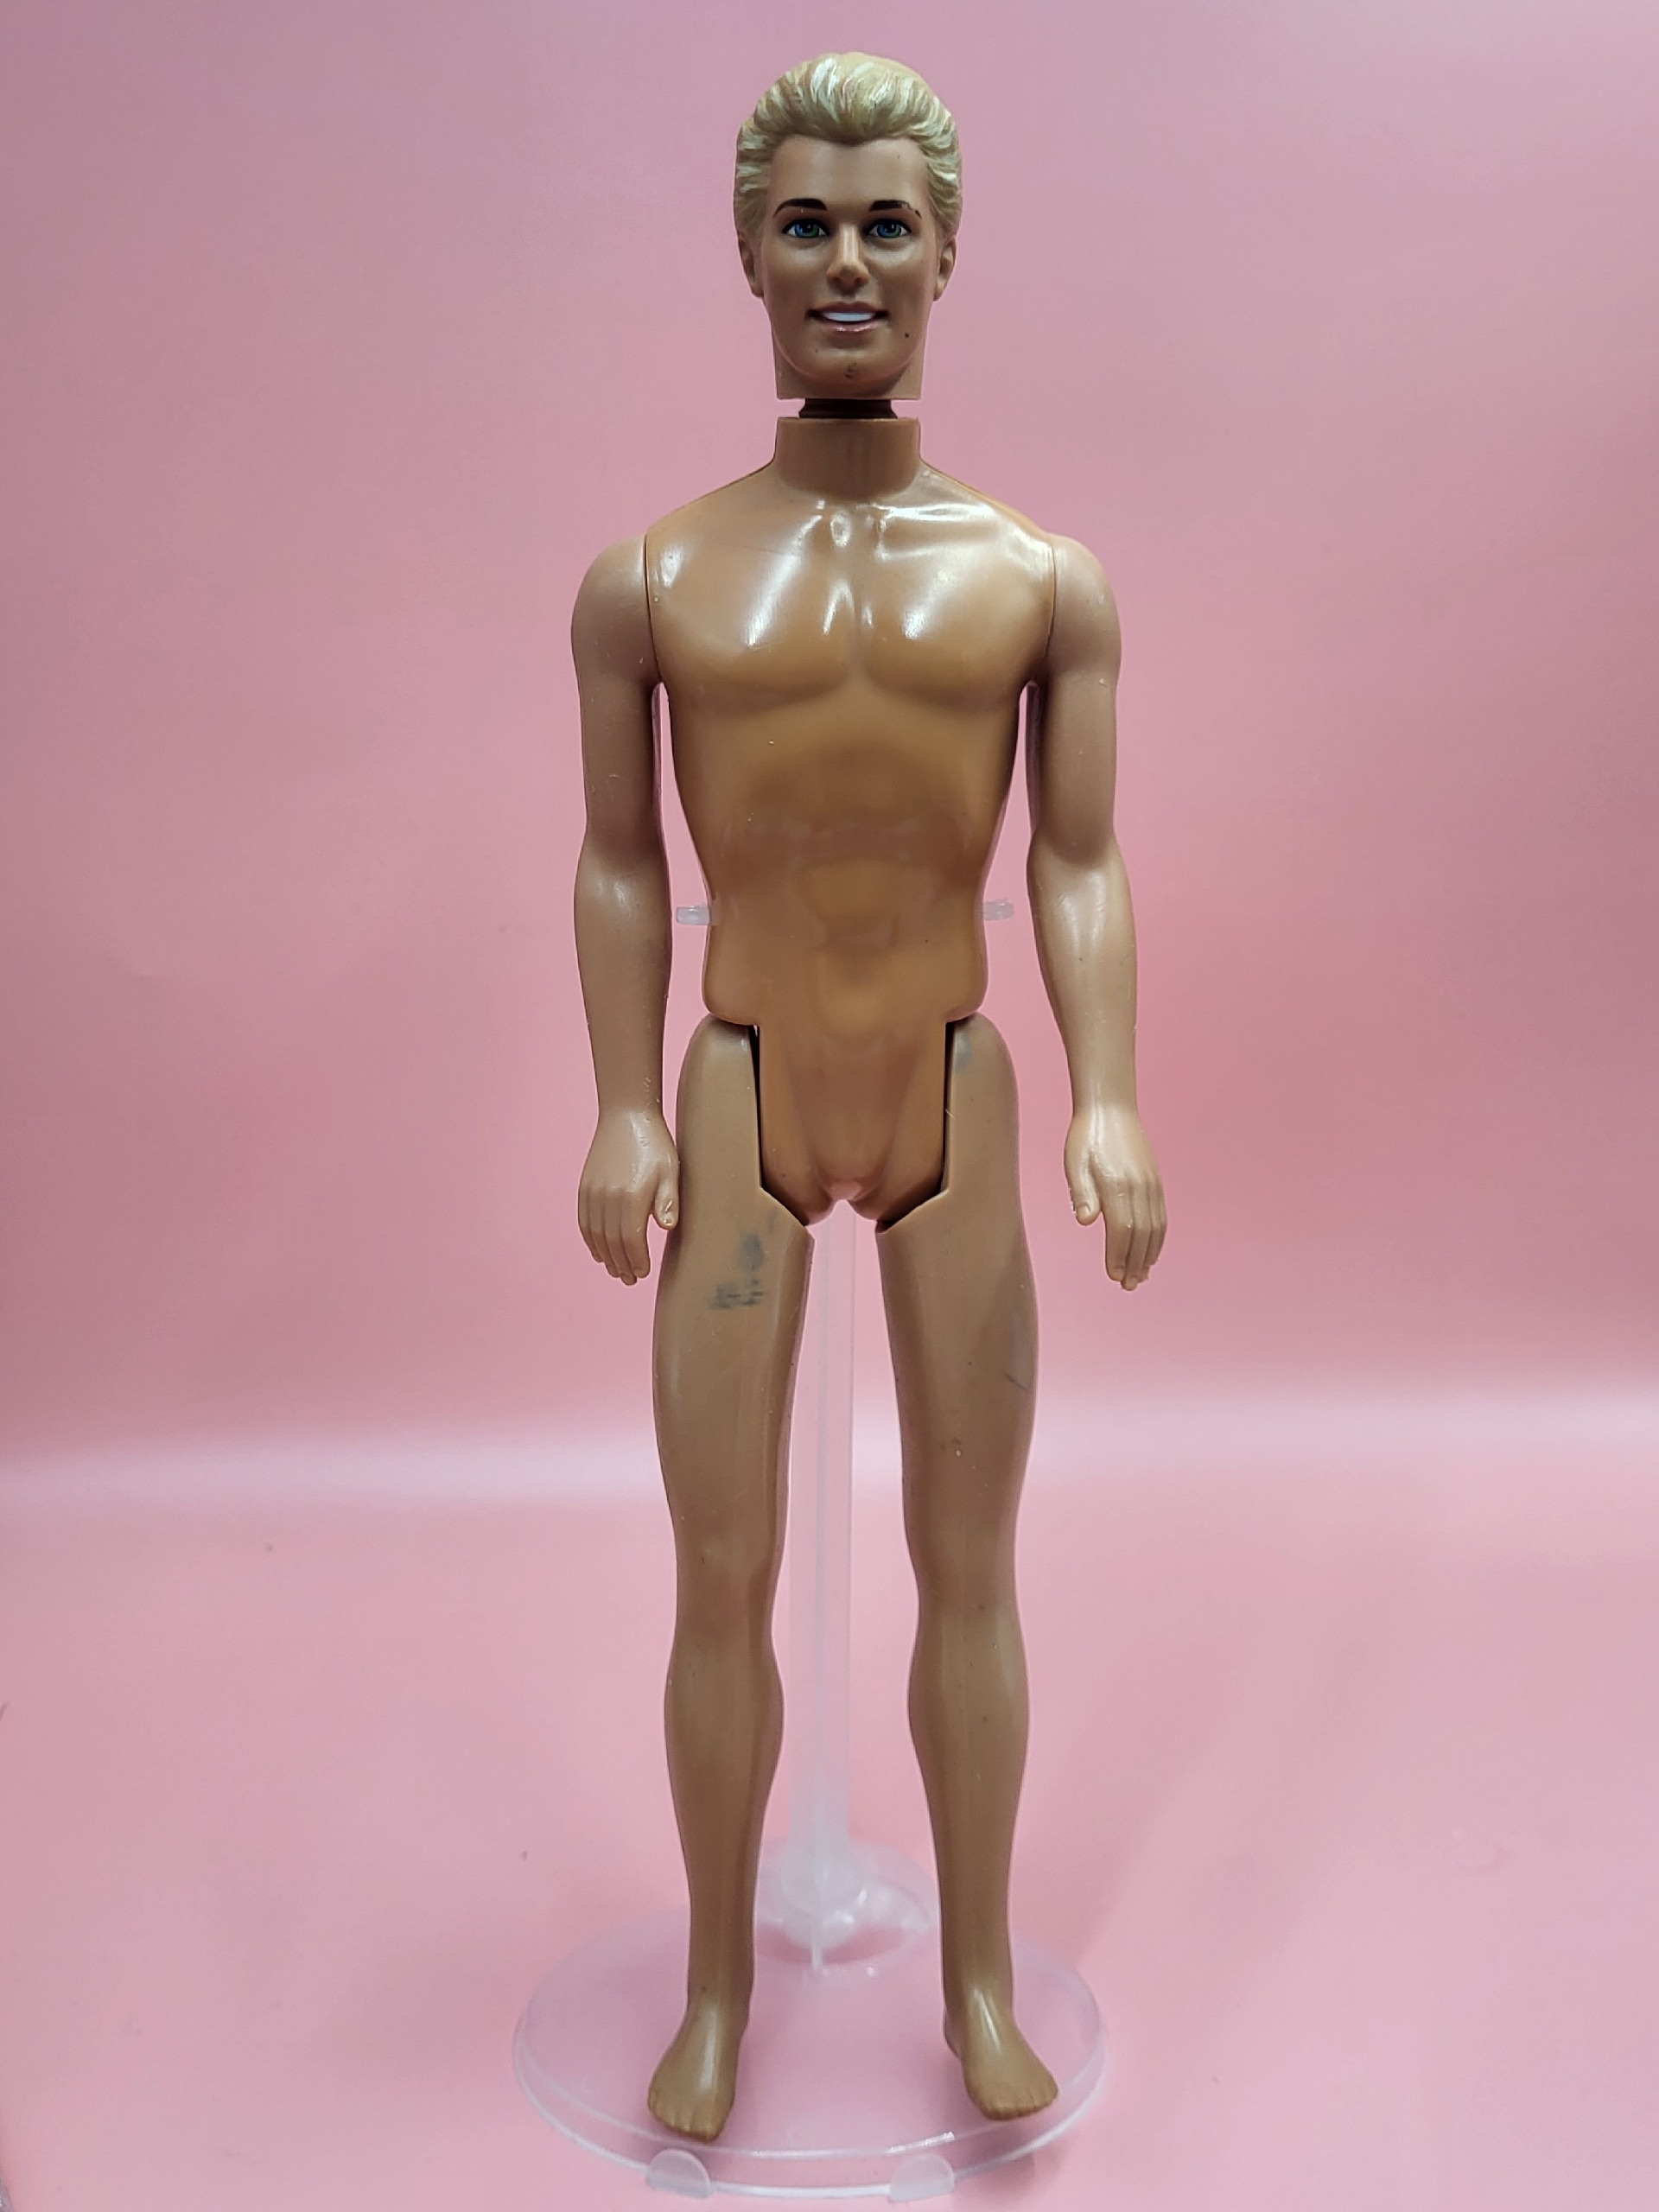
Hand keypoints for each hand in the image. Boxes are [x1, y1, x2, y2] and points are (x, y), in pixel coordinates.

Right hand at [578, 1108, 679, 1284]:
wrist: (625, 1116)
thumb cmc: (654, 1143)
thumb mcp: (670, 1170)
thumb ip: (668, 1200)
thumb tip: (666, 1227)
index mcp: (631, 1197)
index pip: (631, 1241)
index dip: (637, 1260)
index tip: (644, 1273)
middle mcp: (607, 1198)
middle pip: (612, 1242)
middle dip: (621, 1264)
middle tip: (630, 1279)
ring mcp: (592, 1193)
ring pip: (595, 1236)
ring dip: (606, 1257)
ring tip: (617, 1271)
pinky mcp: (584, 1188)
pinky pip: (584, 1222)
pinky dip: (590, 1241)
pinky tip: (599, 1252)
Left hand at [1064, 1103, 1165, 1290]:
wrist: (1111, 1107)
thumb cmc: (1085, 1136)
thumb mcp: (1074, 1162)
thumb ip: (1081, 1193)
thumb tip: (1084, 1221)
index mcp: (1117, 1185)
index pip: (1121, 1231)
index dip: (1118, 1256)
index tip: (1112, 1275)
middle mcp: (1140, 1187)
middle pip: (1141, 1234)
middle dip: (1135, 1263)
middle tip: (1127, 1285)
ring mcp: (1151, 1184)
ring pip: (1156, 1228)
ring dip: (1149, 1255)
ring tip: (1140, 1275)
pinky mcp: (1156, 1181)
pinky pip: (1162, 1216)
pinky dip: (1158, 1238)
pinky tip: (1150, 1251)